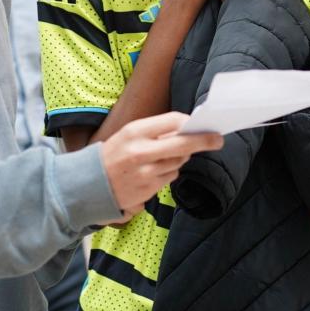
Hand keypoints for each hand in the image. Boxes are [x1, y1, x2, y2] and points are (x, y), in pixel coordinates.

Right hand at [99, 112, 223, 214]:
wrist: (91, 182)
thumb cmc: (114, 154)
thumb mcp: (129, 134)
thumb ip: (156, 130)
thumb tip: (187, 128)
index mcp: (135, 132)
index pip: (172, 121)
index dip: (189, 122)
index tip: (200, 123)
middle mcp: (141, 152)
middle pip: (182, 144)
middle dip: (203, 141)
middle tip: (218, 139)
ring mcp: (146, 173)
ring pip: (179, 162)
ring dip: (179, 158)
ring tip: (160, 156)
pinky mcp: (149, 189)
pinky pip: (171, 176)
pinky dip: (169, 171)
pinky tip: (153, 170)